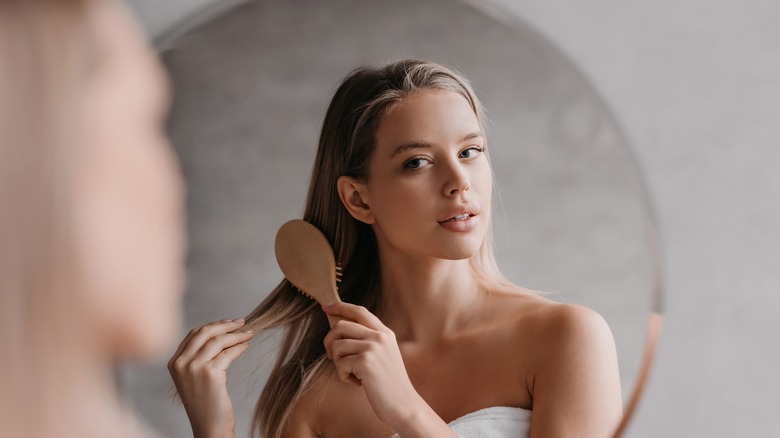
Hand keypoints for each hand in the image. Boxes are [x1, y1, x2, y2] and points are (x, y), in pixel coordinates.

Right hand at [168, 318, 253, 437]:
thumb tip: (221, 332)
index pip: (194, 334)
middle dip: (226, 325)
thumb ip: (198, 356)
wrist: (209, 427)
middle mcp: (181, 363)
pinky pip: (228, 352)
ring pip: (218, 340)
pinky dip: (239, 346)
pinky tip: (246, 346)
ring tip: (249, 334)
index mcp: (174, 363)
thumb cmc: (205, 403)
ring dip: (237, 334)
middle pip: (205, 332)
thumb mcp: (194, 377)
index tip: (229, 323)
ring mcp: (194, 368)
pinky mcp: (210, 373)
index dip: (213, 325)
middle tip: (242, 322)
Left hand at [322, 303, 422, 428]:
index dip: (341, 307)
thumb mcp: (383, 355)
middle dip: (329, 341)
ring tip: (352, 374)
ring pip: (337, 346)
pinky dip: (343, 376)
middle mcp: (379, 336)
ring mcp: (373, 348)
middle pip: (341, 326)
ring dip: (338, 363)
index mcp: (384, 333)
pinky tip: (358, 383)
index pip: (359, 311)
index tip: (327, 307)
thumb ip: (367, 340)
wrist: (403, 404)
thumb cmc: (388, 383)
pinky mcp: (365, 361)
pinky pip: (339, 364)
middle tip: (331, 356)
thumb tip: (338, 327)